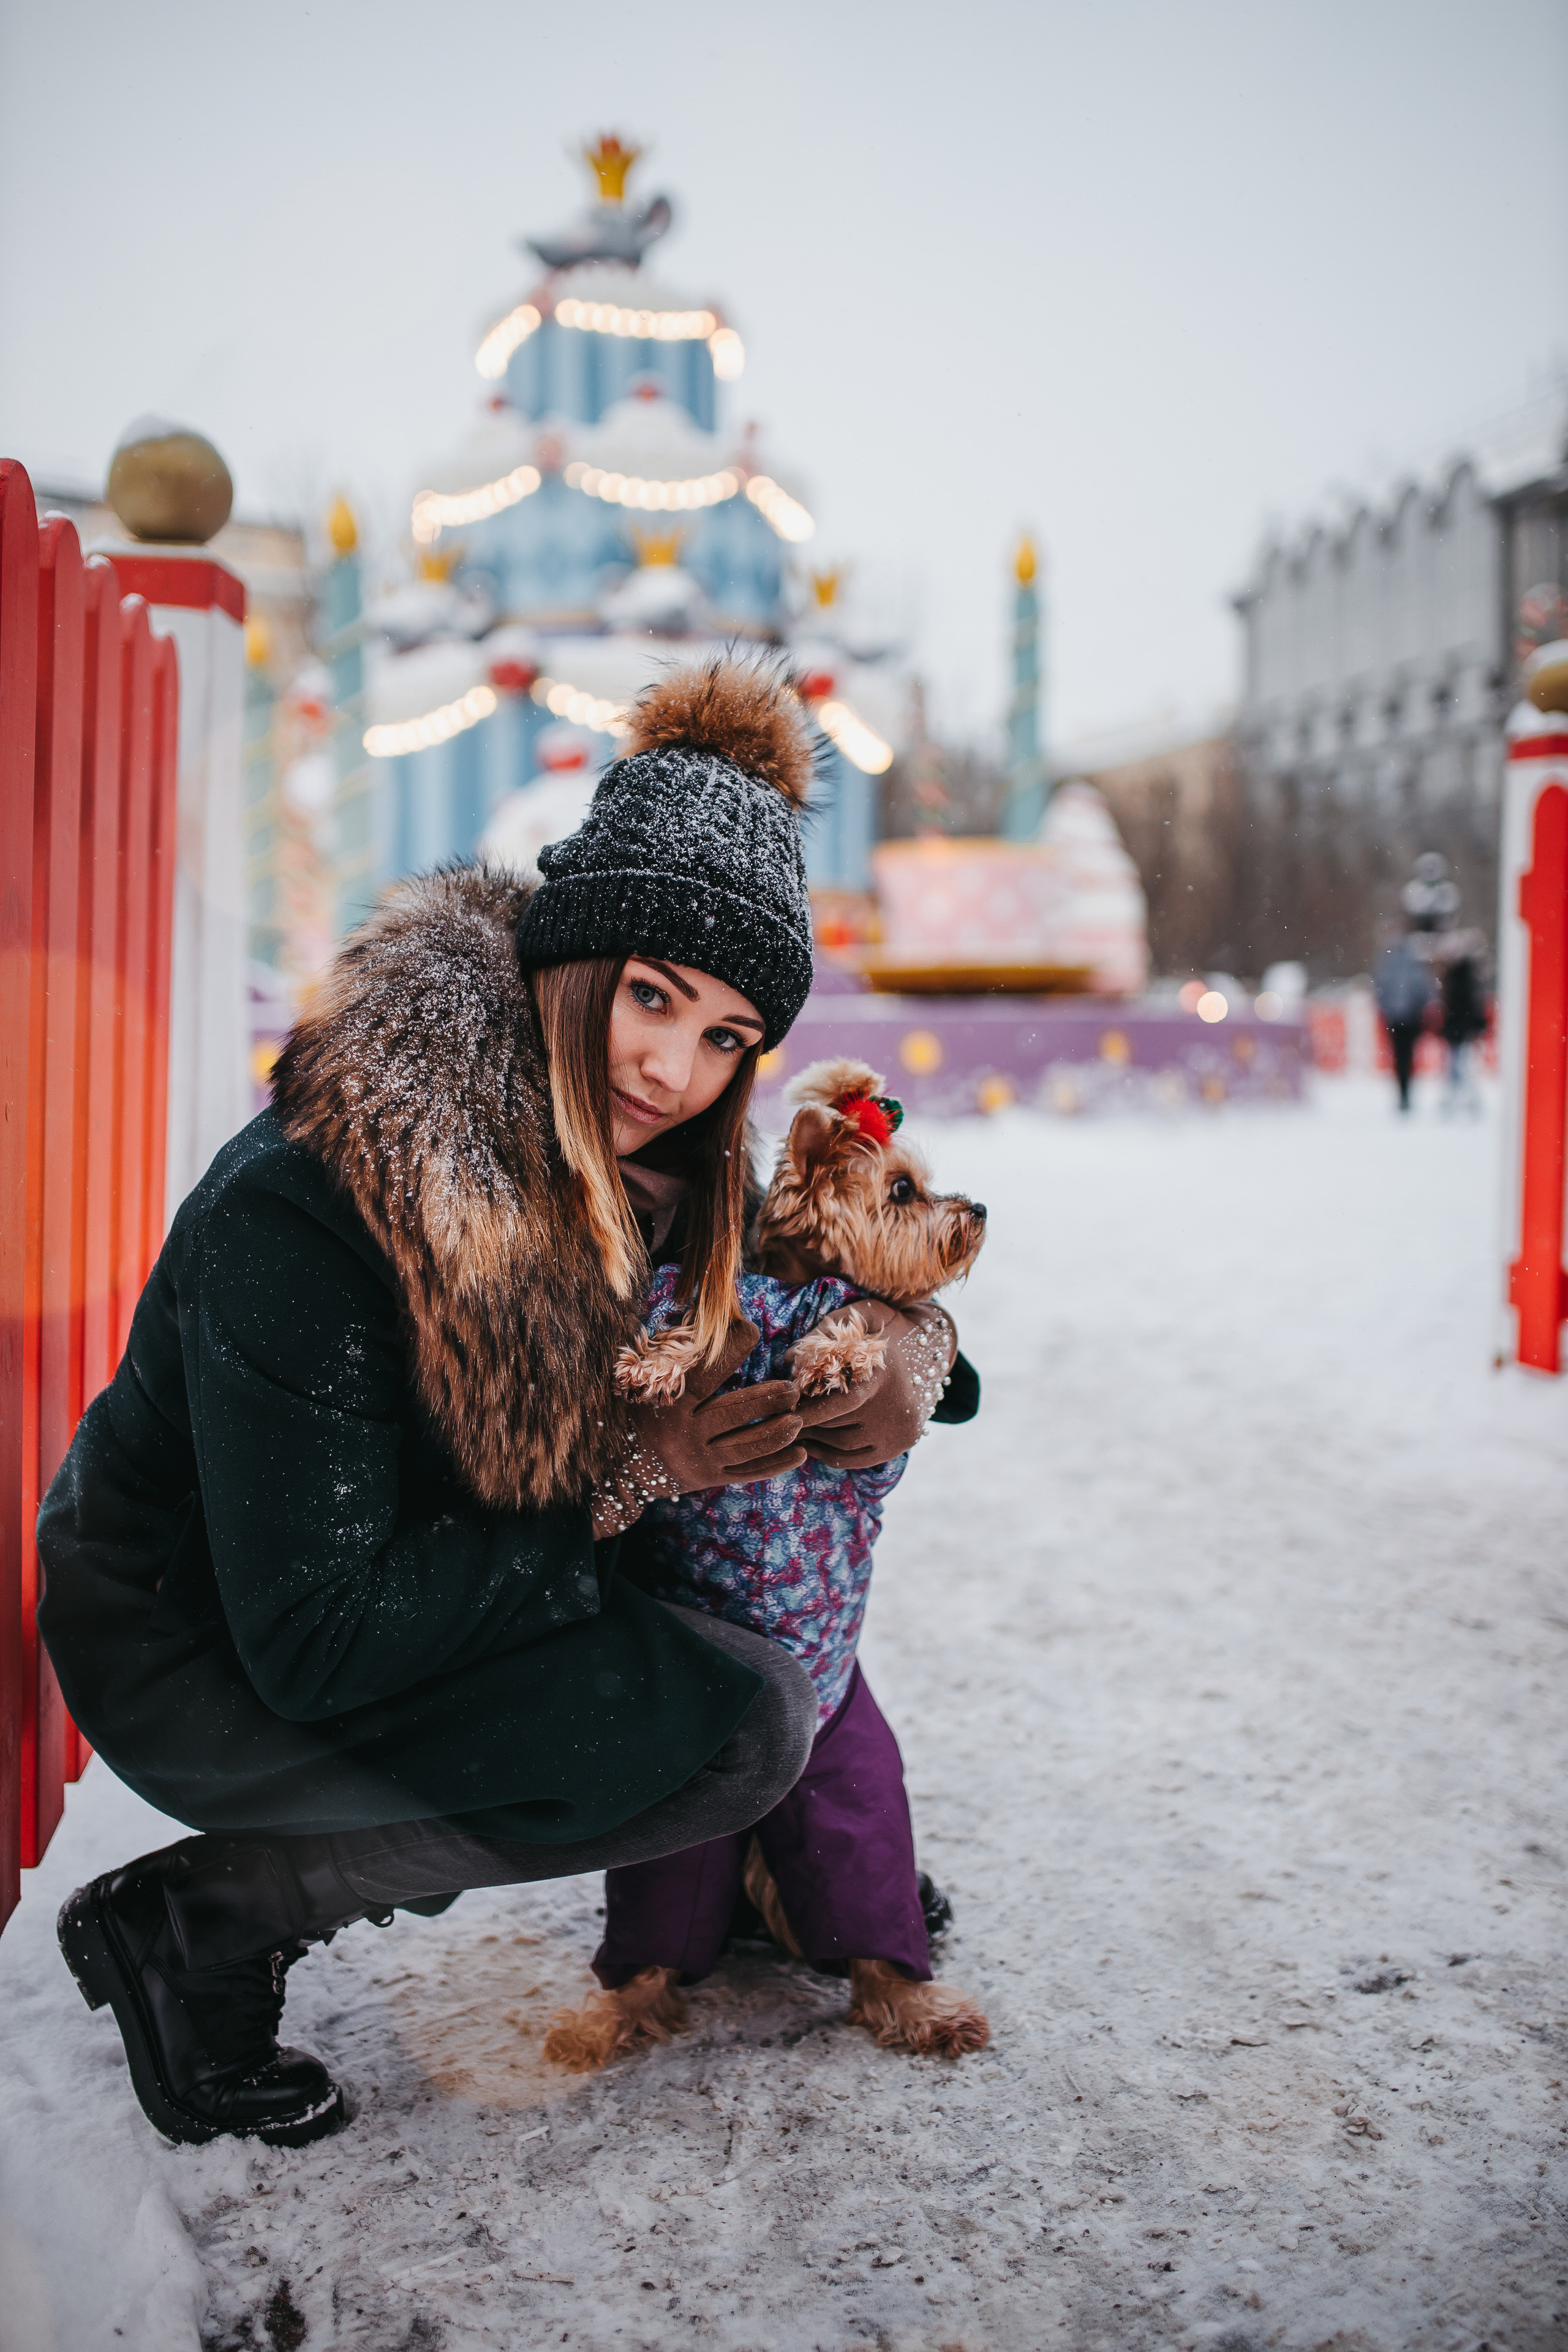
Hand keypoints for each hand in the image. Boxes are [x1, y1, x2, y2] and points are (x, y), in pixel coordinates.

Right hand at [593, 1321, 805, 1534]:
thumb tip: (705, 1317)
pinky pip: (748, 1473)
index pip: (704, 1373)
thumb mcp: (648, 1386)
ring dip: (777, 1433)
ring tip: (800, 1420)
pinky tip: (799, 1452)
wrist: (627, 1469)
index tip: (752, 1329)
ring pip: (746, 1447)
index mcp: (670, 1404)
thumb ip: (673, 1357)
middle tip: (792, 1390)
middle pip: (733, 1413)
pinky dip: (776, 1464)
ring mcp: (699, 1459)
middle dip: (767, 1400)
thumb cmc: (644, 1414)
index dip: (730, 1349)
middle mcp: (685, 1433)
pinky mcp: (711, 1479)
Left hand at [795, 1301, 957, 1470]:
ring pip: (841, 1444)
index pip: (840, 1403)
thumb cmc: (882, 1331)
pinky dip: (827, 1454)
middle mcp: (895, 1408)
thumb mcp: (862, 1316)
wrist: (926, 1352)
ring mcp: (899, 1431)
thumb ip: (827, 1329)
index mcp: (883, 1375)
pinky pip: (853, 1459)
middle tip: (780, 1415)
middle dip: (804, 1420)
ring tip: (793, 1425)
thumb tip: (789, 1358)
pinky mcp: (898, 1446)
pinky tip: (811, 1443)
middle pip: (836, 1423)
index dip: (808, 1410)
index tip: (783, 1407)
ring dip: (813, 1436)